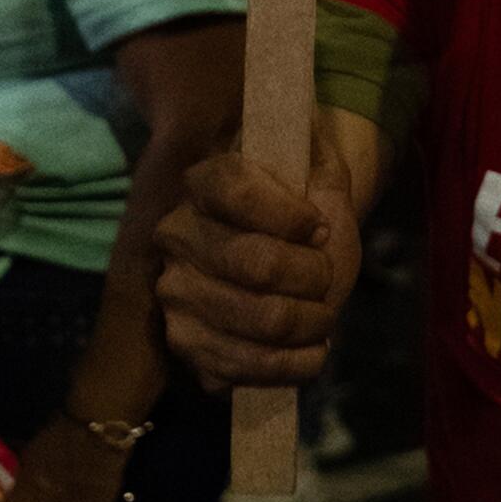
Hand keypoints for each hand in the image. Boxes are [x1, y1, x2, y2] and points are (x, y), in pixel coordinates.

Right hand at [154, 123, 361, 393]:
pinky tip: (309, 349)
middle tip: (325, 278)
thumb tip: (306, 135)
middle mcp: (176, 234)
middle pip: (256, 264)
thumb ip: (319, 160)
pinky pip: (244, 367)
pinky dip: (294, 364)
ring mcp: (175, 293)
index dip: (291, 216)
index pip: (239, 192)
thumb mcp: (322, 177)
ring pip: (260, 320)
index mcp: (204, 181)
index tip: (320, 228)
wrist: (289, 256)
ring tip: (322, 315)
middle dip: (313, 276)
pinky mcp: (184, 344)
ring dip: (311, 323)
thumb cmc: (306, 211)